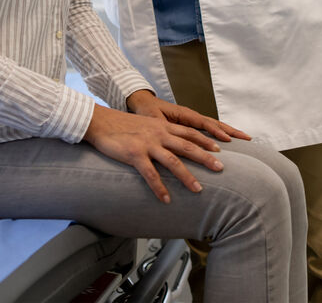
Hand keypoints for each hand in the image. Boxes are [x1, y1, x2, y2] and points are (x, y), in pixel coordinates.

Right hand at [81, 102, 226, 202]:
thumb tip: (169, 142)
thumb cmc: (121, 124)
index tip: (220, 148)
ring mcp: (148, 144)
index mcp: (162, 126)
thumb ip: (158, 132)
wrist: (100, 121)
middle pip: (188, 146)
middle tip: (221, 168)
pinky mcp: (135, 154)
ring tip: (198, 190)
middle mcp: (159, 134)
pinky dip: (160, 188)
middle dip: (206, 158)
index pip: (189, 133)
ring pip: (173, 162)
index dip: (205, 140)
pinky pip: (150, 174)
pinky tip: (166, 199)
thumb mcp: (145, 124)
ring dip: (187, 176)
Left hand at [125, 90, 251, 143]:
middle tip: (248, 138)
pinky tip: (229, 141)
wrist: (142, 103)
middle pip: (215, 123)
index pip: (204, 123)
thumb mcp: (152, 119)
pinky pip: (209, 129)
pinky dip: (220, 133)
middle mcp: (191, 116)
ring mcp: (192, 120)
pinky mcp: (190, 124)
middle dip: (231, 131)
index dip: (216, 132)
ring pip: (214, 126)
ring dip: (229, 132)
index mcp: (184, 114)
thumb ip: (160, 126)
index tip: (228, 140)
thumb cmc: (146, 111)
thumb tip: (165, 134)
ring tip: (245, 138)